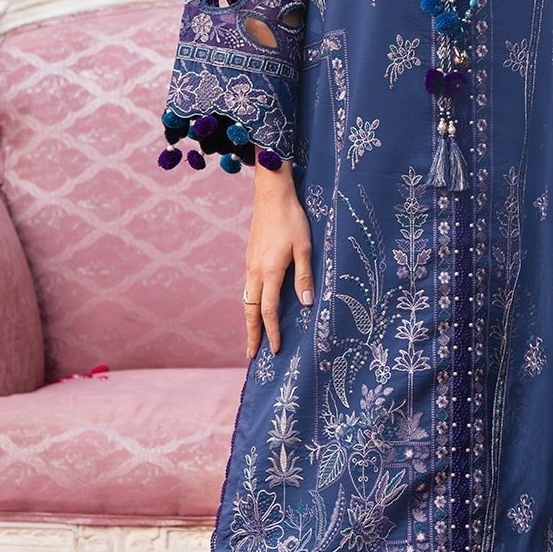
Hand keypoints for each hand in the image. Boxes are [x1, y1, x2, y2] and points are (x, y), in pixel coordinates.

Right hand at [243, 163, 313, 358]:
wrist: (271, 195)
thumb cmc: (293, 220)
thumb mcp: (305, 248)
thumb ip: (304, 277)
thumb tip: (306, 305)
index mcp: (269, 271)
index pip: (268, 311)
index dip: (272, 332)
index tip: (276, 349)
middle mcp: (255, 271)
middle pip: (250, 311)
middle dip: (251, 334)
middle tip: (252, 356)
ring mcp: (249, 264)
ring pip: (246, 300)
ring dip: (249, 320)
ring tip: (252, 337)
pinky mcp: (250, 257)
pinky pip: (247, 288)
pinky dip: (249, 304)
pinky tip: (255, 308)